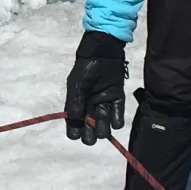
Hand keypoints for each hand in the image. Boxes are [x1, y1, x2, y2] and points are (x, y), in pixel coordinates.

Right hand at [64, 30, 127, 144]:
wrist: (102, 53)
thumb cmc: (85, 69)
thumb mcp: (76, 86)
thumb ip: (75, 103)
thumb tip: (73, 120)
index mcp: (76, 104)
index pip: (74, 125)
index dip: (76, 131)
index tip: (79, 133)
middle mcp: (89, 106)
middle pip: (89, 128)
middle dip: (90, 135)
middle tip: (92, 136)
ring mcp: (104, 103)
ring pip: (104, 123)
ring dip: (103, 129)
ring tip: (103, 130)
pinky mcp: (116, 98)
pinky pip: (117, 114)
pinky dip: (117, 121)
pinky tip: (114, 123)